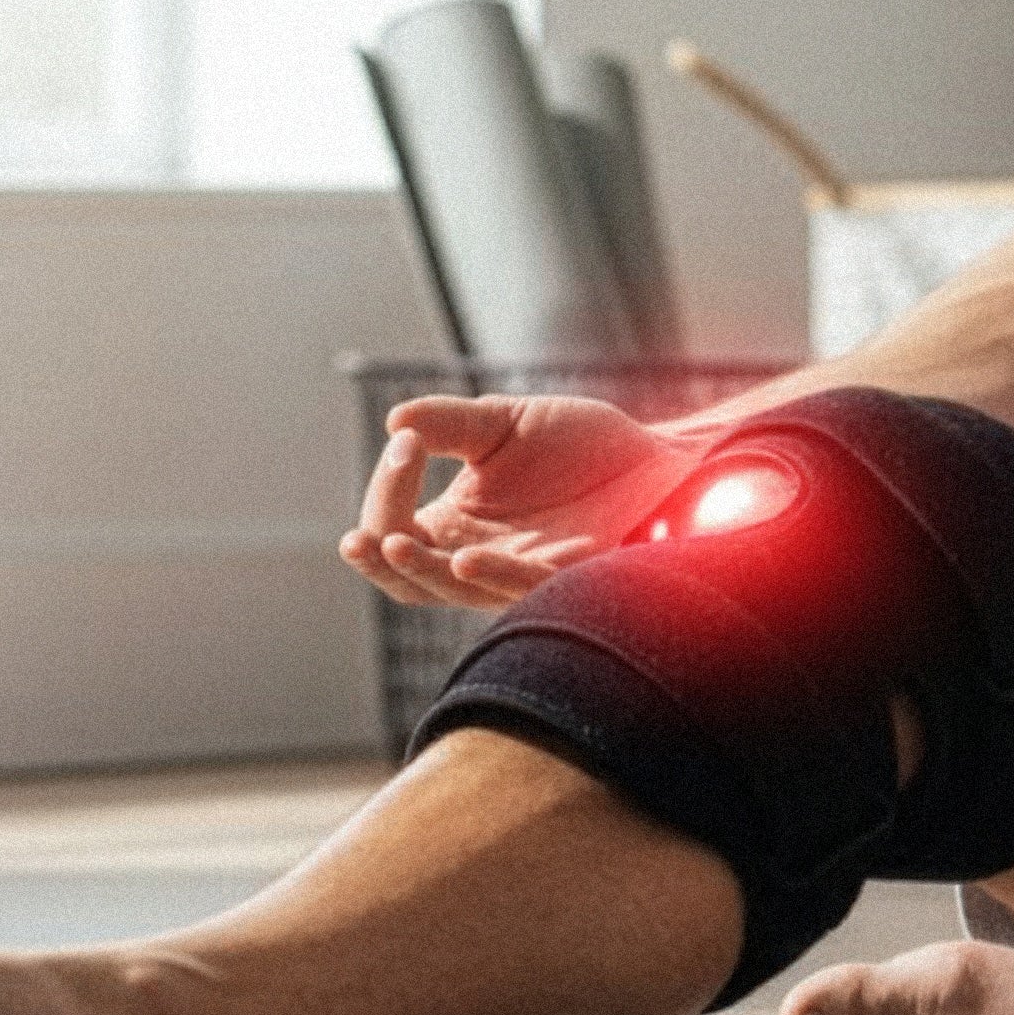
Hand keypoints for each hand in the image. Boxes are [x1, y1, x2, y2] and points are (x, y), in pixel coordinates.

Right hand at [339, 391, 699, 611]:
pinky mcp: (571, 577)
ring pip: (458, 592)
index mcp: (454, 528)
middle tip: (361, 537)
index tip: (406, 442)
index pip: (395, 530)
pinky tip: (465, 557)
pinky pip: (524, 589)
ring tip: (396, 544)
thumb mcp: (503, 423)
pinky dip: (492, 577)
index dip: (386, 495)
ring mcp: (522, 574)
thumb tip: (395, 422)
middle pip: (411, 581)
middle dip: (381, 561)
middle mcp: (479, 561)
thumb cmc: (578, 445)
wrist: (652, 451)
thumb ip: (451, 424)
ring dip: (424, 571)